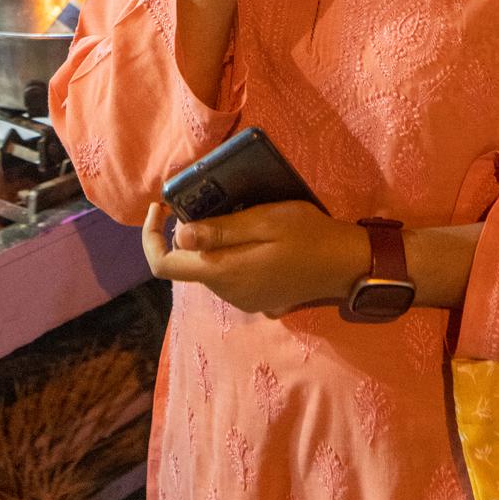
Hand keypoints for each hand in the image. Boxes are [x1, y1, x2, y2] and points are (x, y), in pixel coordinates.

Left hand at [141, 199, 367, 318]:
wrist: (348, 265)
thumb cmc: (309, 236)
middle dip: (185, 232)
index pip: (163, 265)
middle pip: (186, 265)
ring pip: (207, 268)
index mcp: (223, 272)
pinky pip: (228, 275)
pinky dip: (227, 253)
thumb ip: (220, 231)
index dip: (150, 237)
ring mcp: (243, 299)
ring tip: (232, 212)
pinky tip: (250, 234)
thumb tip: (178, 233)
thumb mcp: (264, 221)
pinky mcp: (257, 299)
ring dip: (209, 242)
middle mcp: (227, 292)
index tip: (161, 207)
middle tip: (204, 200)